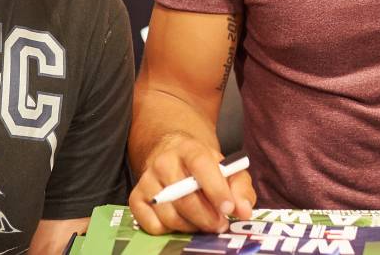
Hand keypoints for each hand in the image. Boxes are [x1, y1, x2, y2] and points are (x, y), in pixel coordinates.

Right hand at [129, 135, 255, 234]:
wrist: (173, 155)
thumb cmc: (205, 167)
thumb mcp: (227, 170)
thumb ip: (240, 188)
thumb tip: (244, 211)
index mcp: (189, 149)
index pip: (200, 165)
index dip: (215, 188)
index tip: (228, 209)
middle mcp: (163, 162)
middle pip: (184, 197)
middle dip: (206, 217)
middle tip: (220, 225)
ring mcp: (147, 180)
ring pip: (169, 215)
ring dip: (191, 226)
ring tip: (204, 223)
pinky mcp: (136, 198)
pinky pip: (152, 225)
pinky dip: (170, 230)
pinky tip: (182, 221)